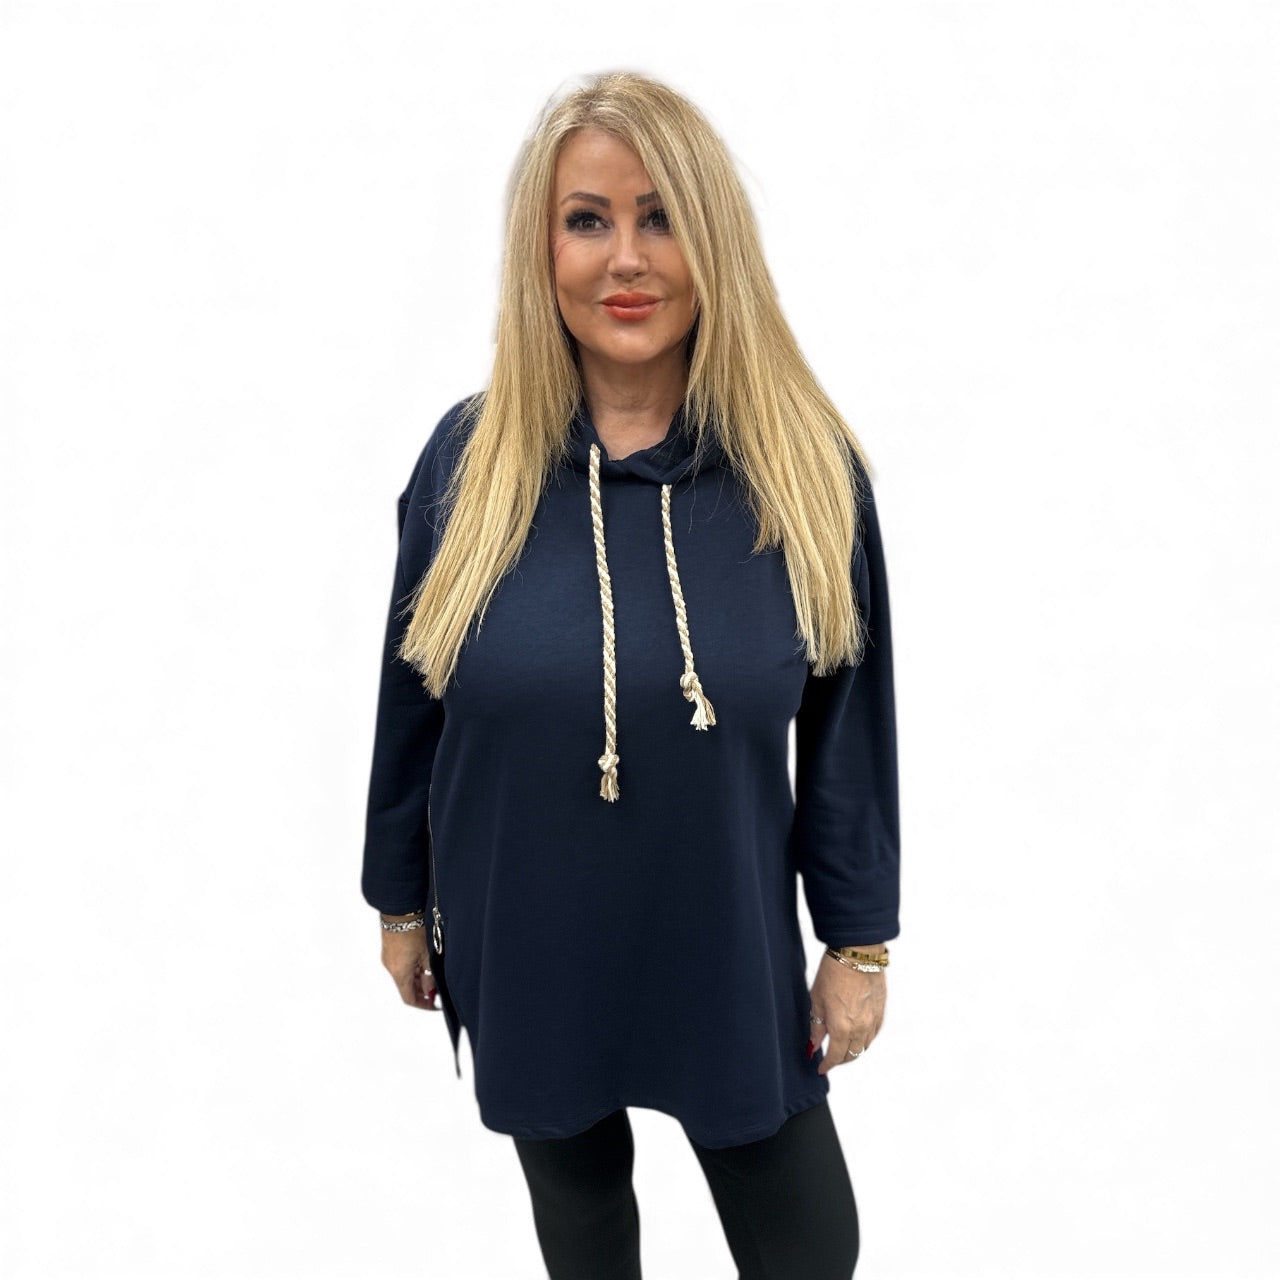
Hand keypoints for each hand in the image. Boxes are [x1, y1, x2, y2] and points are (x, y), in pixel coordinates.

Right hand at [380, 926, 438, 1010]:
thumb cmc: (414, 929)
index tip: (434, 1006)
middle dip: (421, 992)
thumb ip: (429, 975)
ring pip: (403, 976)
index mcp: (400, 973)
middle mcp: (391, 968)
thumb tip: (430, 990)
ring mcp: (388, 958)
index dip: (422, 1005)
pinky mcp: (389, 949)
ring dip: (417, 980)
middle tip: (436, 990)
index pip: (409, 998)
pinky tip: (423, 963)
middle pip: (405, 988)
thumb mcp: (427, 955)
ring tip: (432, 975)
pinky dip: (411, 970)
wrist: (400, 909)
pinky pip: (400, 966)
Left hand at [808, 952, 885, 1074]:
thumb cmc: (833, 972)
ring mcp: (873, 1020)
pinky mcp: (881, 1010)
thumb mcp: (817, 1000)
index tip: (821, 1069)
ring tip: (843, 1048)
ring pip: (865, 1046)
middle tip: (830, 1059)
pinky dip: (866, 1039)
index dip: (827, 1066)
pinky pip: (874, 1033)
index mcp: (842, 1028)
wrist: (857, 953)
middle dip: (840, 1060)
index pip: (836, 1057)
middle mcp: (860, 1028)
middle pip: (852, 1054)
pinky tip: (859, 1035)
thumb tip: (813, 1046)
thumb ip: (816, 1026)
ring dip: (854, 1051)